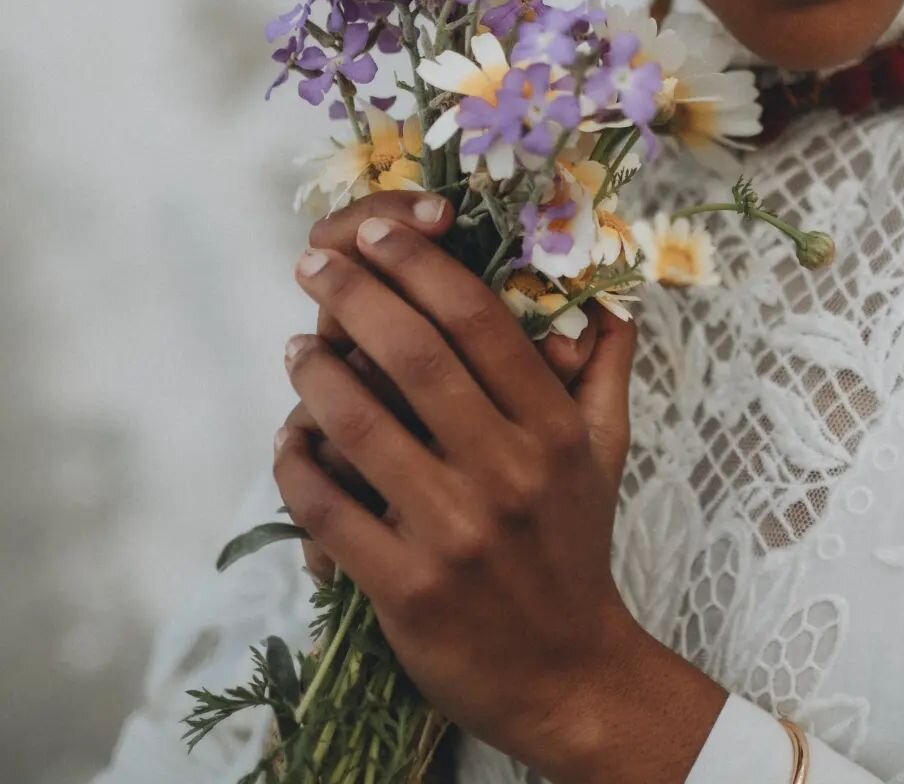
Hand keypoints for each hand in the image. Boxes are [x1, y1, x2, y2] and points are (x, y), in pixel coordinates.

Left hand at [272, 213, 699, 782]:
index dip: (422, 267)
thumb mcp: (608, 453)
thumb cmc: (577, 547)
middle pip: (415, 356)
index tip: (378, 234)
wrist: (568, 673)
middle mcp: (508, 469)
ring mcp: (454, 530)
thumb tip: (610, 295)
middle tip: (314, 264)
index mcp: (554, 427)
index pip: (480, 323)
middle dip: (355, 295)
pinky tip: (289, 436)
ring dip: (316, 373)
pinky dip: (296, 464)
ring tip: (298, 346)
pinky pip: (328, 507)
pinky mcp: (404, 587)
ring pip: (361, 424)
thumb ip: (606, 368)